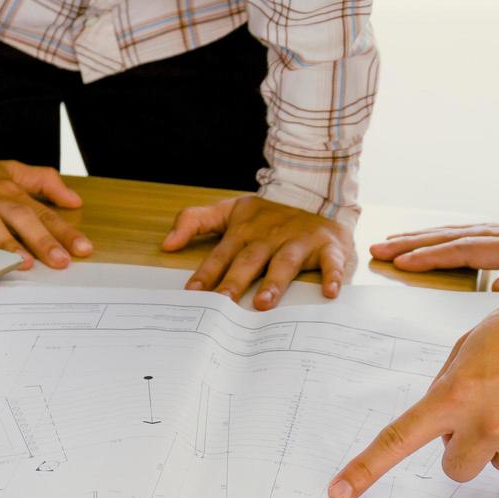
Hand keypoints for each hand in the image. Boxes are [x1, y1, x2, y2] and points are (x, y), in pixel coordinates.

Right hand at [0, 156, 87, 269]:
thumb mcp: (6, 170)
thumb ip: (42, 181)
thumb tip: (74, 200)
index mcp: (6, 187)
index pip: (40, 210)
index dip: (62, 230)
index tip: (82, 249)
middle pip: (17, 215)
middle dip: (40, 238)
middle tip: (59, 260)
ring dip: (4, 242)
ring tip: (23, 262)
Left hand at [162, 195, 350, 308]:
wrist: (316, 193)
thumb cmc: (269, 214)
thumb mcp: (230, 210)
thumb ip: (194, 222)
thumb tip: (166, 244)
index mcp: (245, 231)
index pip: (220, 254)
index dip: (206, 273)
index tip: (193, 294)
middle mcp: (270, 236)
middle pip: (250, 260)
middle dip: (235, 282)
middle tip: (223, 304)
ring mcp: (299, 241)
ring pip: (284, 263)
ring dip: (274, 282)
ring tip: (263, 304)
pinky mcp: (327, 246)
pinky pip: (331, 262)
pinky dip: (332, 276)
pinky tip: (328, 293)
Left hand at [327, 253, 498, 497]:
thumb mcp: (474, 343)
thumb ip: (449, 386)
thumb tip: (443, 426)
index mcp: (456, 393)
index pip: (398, 440)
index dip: (365, 470)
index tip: (339, 493)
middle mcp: (488, 424)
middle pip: (454, 467)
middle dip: (464, 446)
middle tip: (489, 410)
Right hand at [369, 214, 498, 290]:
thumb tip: (497, 285)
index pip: (470, 251)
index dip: (433, 257)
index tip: (402, 262)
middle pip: (458, 234)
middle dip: (415, 242)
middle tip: (379, 247)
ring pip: (466, 229)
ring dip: (427, 236)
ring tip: (394, 240)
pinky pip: (481, 232)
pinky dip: (453, 235)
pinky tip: (437, 239)